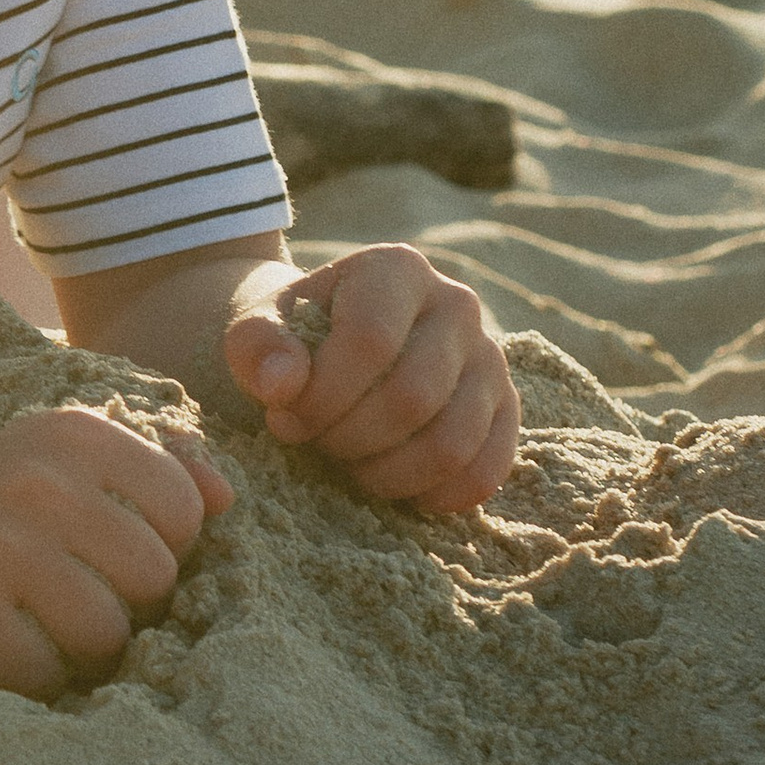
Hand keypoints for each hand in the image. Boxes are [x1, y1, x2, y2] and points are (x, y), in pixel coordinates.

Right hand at [0, 404, 232, 698]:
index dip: (163, 550)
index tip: (113, 556)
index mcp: (78, 435)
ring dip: (84, 652)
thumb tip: (228, 499)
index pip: (185, 511)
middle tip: (79, 601)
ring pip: (105, 634)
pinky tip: (4, 648)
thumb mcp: (65, 459)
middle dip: (128, 608)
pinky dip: (32, 678)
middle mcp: (40, 479)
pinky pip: (42, 674)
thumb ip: (156, 469)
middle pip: (152, 580)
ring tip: (47, 630)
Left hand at [223, 245, 518, 513]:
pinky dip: (436, 495)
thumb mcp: (260, 330)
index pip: (369, 341)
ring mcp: (489, 358)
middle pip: (413, 397)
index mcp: (397, 268)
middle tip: (317, 444)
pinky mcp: (505, 409)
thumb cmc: (295, 337)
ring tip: (350, 464)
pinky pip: (485, 471)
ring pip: (452, 443)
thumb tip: (282, 385)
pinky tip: (395, 488)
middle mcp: (457, 305)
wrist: (336, 344)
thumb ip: (259, 348)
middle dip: (350, 439)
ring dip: (389, 474)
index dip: (322, 396)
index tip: (285, 418)